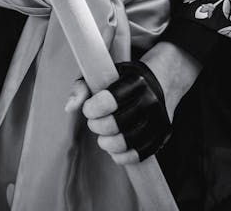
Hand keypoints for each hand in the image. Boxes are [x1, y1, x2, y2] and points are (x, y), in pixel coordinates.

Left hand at [64, 42, 201, 165]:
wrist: (161, 81)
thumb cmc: (124, 79)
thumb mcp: (104, 74)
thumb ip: (83, 88)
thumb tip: (68, 108)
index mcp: (137, 80)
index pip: (109, 100)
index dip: (92, 109)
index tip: (88, 109)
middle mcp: (151, 99)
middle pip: (115, 124)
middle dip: (97, 126)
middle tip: (93, 123)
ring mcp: (159, 119)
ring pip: (127, 142)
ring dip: (107, 144)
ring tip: (102, 137)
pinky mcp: (162, 136)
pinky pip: (139, 155)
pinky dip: (121, 156)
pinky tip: (113, 149)